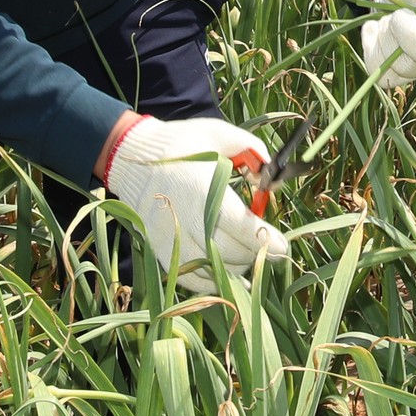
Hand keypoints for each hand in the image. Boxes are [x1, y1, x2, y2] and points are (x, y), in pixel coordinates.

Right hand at [99, 115, 285, 292]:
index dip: (270, 242)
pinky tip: (228, 277)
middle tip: (268, 247)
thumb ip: (251, 149)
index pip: (246, 230)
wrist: (131, 158)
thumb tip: (270, 175)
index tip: (283, 247)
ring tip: (248, 255)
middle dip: (257, 253)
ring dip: (236, 267)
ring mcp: (171, 239)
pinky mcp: (160, 249)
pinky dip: (211, 281)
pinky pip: (190, 278)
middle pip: (234, 254)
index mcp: (205, 193)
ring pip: (214, 270)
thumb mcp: (218, 134)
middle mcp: (188, 221)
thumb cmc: (180, 144)